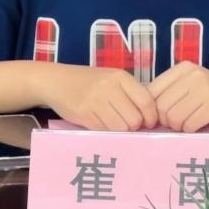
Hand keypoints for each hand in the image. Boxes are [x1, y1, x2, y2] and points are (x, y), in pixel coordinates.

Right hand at [39, 64, 157, 130]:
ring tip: (112, 124)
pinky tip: (99, 123)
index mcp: (120, 77)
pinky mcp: (84, 114)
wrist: (56, 81)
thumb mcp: (110, 79)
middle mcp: (109, 87)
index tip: (147, 123)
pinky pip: (105, 131)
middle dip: (133, 126)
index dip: (150, 117)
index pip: (147, 102)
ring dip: (120, 131)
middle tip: (126, 124)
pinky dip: (106, 132)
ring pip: (121, 128)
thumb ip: (129, 94)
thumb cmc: (88, 82)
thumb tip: (151, 119)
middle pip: (135, 119)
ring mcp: (96, 100)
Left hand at [148, 61, 208, 131]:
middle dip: (164, 120)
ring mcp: (203, 90)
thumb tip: (145, 109)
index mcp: (182, 69)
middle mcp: (191, 76)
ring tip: (187, 125)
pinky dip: (190, 130)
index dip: (152, 108)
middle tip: (175, 124)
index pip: (151, 90)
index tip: (159, 118)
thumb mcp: (192, 84)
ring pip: (173, 117)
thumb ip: (171, 91)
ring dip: (178, 127)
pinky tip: (197, 127)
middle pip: (160, 106)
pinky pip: (189, 125)